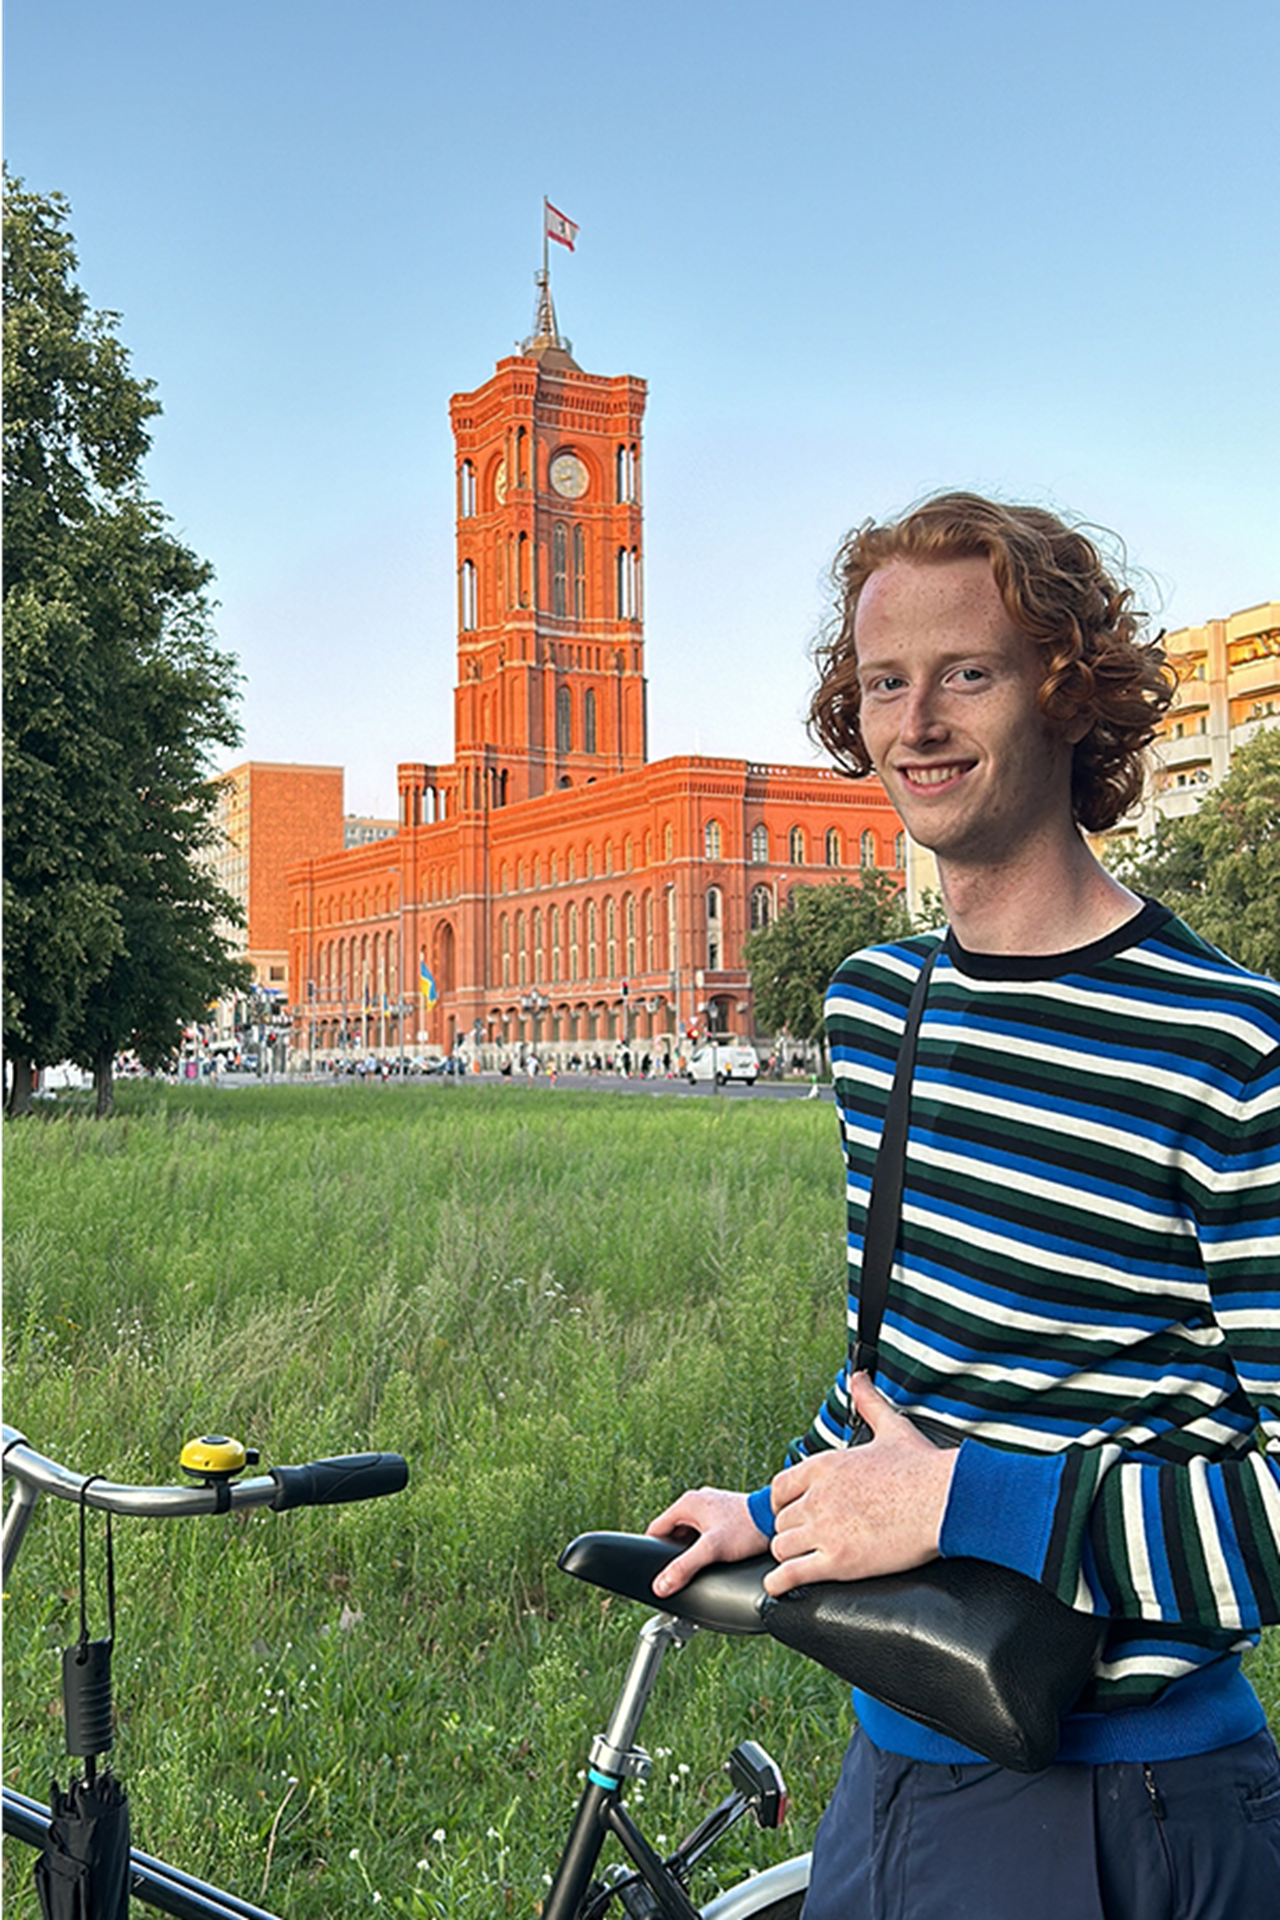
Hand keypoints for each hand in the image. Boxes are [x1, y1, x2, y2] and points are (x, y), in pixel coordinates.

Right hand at [646, 1487, 768, 1598]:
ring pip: (690, 1532)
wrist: (776, 1519)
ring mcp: (712, 1506)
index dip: (653, 1551)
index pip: (656, 1529)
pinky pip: (705, 1530)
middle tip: (681, 1571)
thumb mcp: (711, 1550)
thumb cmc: (747, 1528)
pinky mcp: (724, 1514)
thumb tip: (661, 1585)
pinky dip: (705, 1543)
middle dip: (674, 1552)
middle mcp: (697, 1501)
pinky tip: (715, 1556)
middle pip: (673, 1532)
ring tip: (701, 1564)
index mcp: (687, 1503)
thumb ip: (684, 1567)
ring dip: (692, 1548)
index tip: (657, 1570)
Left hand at [763, 1373, 956, 1596]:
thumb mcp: (891, 1427)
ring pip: (782, 1547)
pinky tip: (782, 1587)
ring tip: (802, 1562)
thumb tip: (859, 1377)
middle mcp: (818, 1495)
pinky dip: (781, 1583)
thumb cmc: (923, 1468)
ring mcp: (825, 1528)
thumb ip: (868, 1403)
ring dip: (790, 1556)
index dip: (784, 1504)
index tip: (795, 1513)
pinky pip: (790, 1574)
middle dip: (793, 1531)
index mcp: (825, 1465)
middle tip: (807, 1541)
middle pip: (781, 1520)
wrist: (947, 1501)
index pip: (780, 1488)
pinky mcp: (838, 1560)